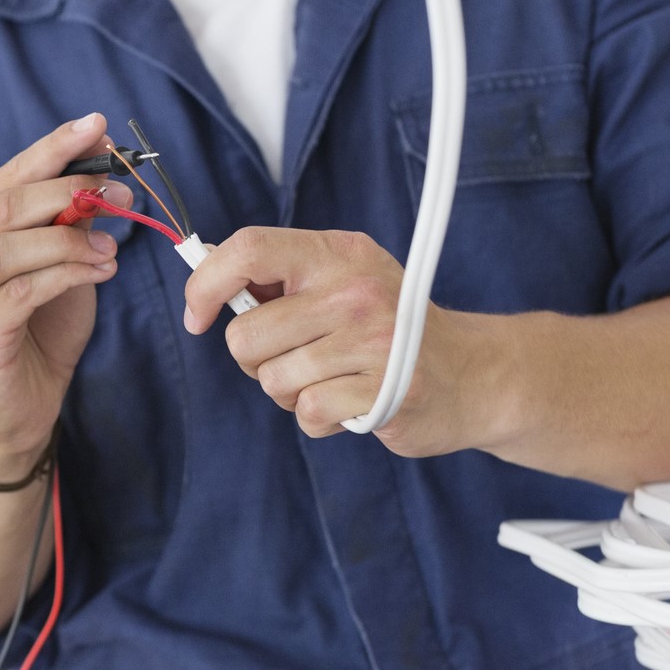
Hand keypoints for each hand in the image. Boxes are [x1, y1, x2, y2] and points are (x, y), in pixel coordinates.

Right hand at [0, 113, 133, 480]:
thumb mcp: (56, 274)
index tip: (95, 126)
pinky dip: (64, 274)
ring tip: (111, 247)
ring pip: (6, 246)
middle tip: (120, 194)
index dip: (50, 151)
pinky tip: (97, 273)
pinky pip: (20, 291)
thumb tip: (105, 186)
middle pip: (3, 205)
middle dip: (68, 191)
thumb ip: (67, 232)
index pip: (4, 179)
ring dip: (67, 239)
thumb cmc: (34, 340)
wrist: (12, 416)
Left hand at [183, 228, 501, 456]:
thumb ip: (285, 281)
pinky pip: (308, 412)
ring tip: (334, 382)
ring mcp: (372, 339)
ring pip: (273, 380)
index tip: (197, 318)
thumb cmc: (393, 333)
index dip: (206, 285)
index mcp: (338, 253)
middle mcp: (354, 288)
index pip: (248, 249)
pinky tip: (351, 406)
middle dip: (258, 362)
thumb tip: (209, 278)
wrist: (472, 376)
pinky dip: (320, 421)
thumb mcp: (346, 284)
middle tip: (298, 361)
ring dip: (292, 394)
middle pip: (247, 335)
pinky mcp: (382, 389)